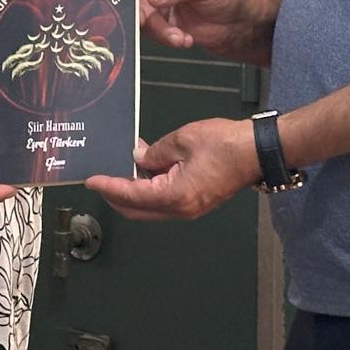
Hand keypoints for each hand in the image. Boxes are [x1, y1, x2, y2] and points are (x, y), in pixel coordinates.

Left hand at [85, 118, 258, 220]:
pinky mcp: (197, 201)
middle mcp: (180, 210)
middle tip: (101, 180)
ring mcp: (190, 208)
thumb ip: (155, 152)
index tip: (91, 180)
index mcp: (174, 196)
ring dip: (134, 191)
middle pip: (137, 210)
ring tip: (124, 166)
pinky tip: (147, 167)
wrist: (258, 151)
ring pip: (151, 206)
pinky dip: (150, 188)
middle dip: (116, 196)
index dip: (109, 187)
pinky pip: (165, 200)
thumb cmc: (224, 144)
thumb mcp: (182, 140)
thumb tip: (138, 158)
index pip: (131, 195)